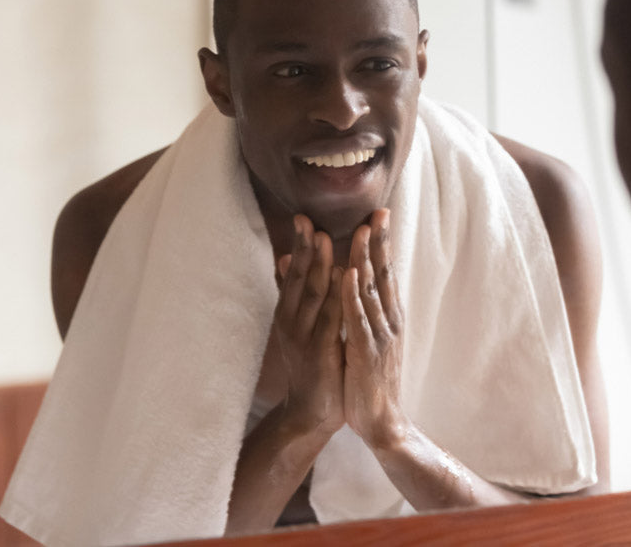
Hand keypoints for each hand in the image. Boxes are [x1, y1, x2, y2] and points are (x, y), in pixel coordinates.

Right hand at [274, 214, 344, 436]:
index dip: (299, 246)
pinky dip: (337, 298)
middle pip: (300, 279)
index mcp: (290, 313)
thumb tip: (285, 258)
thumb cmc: (310, 364)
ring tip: (325, 240)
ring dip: (320, 267)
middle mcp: (293, 322)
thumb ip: (292, 292)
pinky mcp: (320, 354)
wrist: (311, 411)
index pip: (295, 273)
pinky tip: (345, 280)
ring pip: (313, 296)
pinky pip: (330, 322)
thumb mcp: (298, 324)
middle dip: (306, 249)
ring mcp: (305, 338)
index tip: (303, 218)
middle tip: (308, 220)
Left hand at [341, 209, 408, 448]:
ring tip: (361, 232)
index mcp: (386, 317)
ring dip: (366, 260)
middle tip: (379, 211)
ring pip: (372, 291)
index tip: (379, 214)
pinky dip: (353, 295)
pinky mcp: (366, 352)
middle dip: (380, 242)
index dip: (382, 243)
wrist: (382, 422)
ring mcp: (379, 336)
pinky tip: (348, 274)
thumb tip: (356, 284)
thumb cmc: (371, 379)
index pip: (384, 273)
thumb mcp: (367, 338)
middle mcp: (388, 321)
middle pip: (384, 274)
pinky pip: (358, 319)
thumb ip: (362, 311)